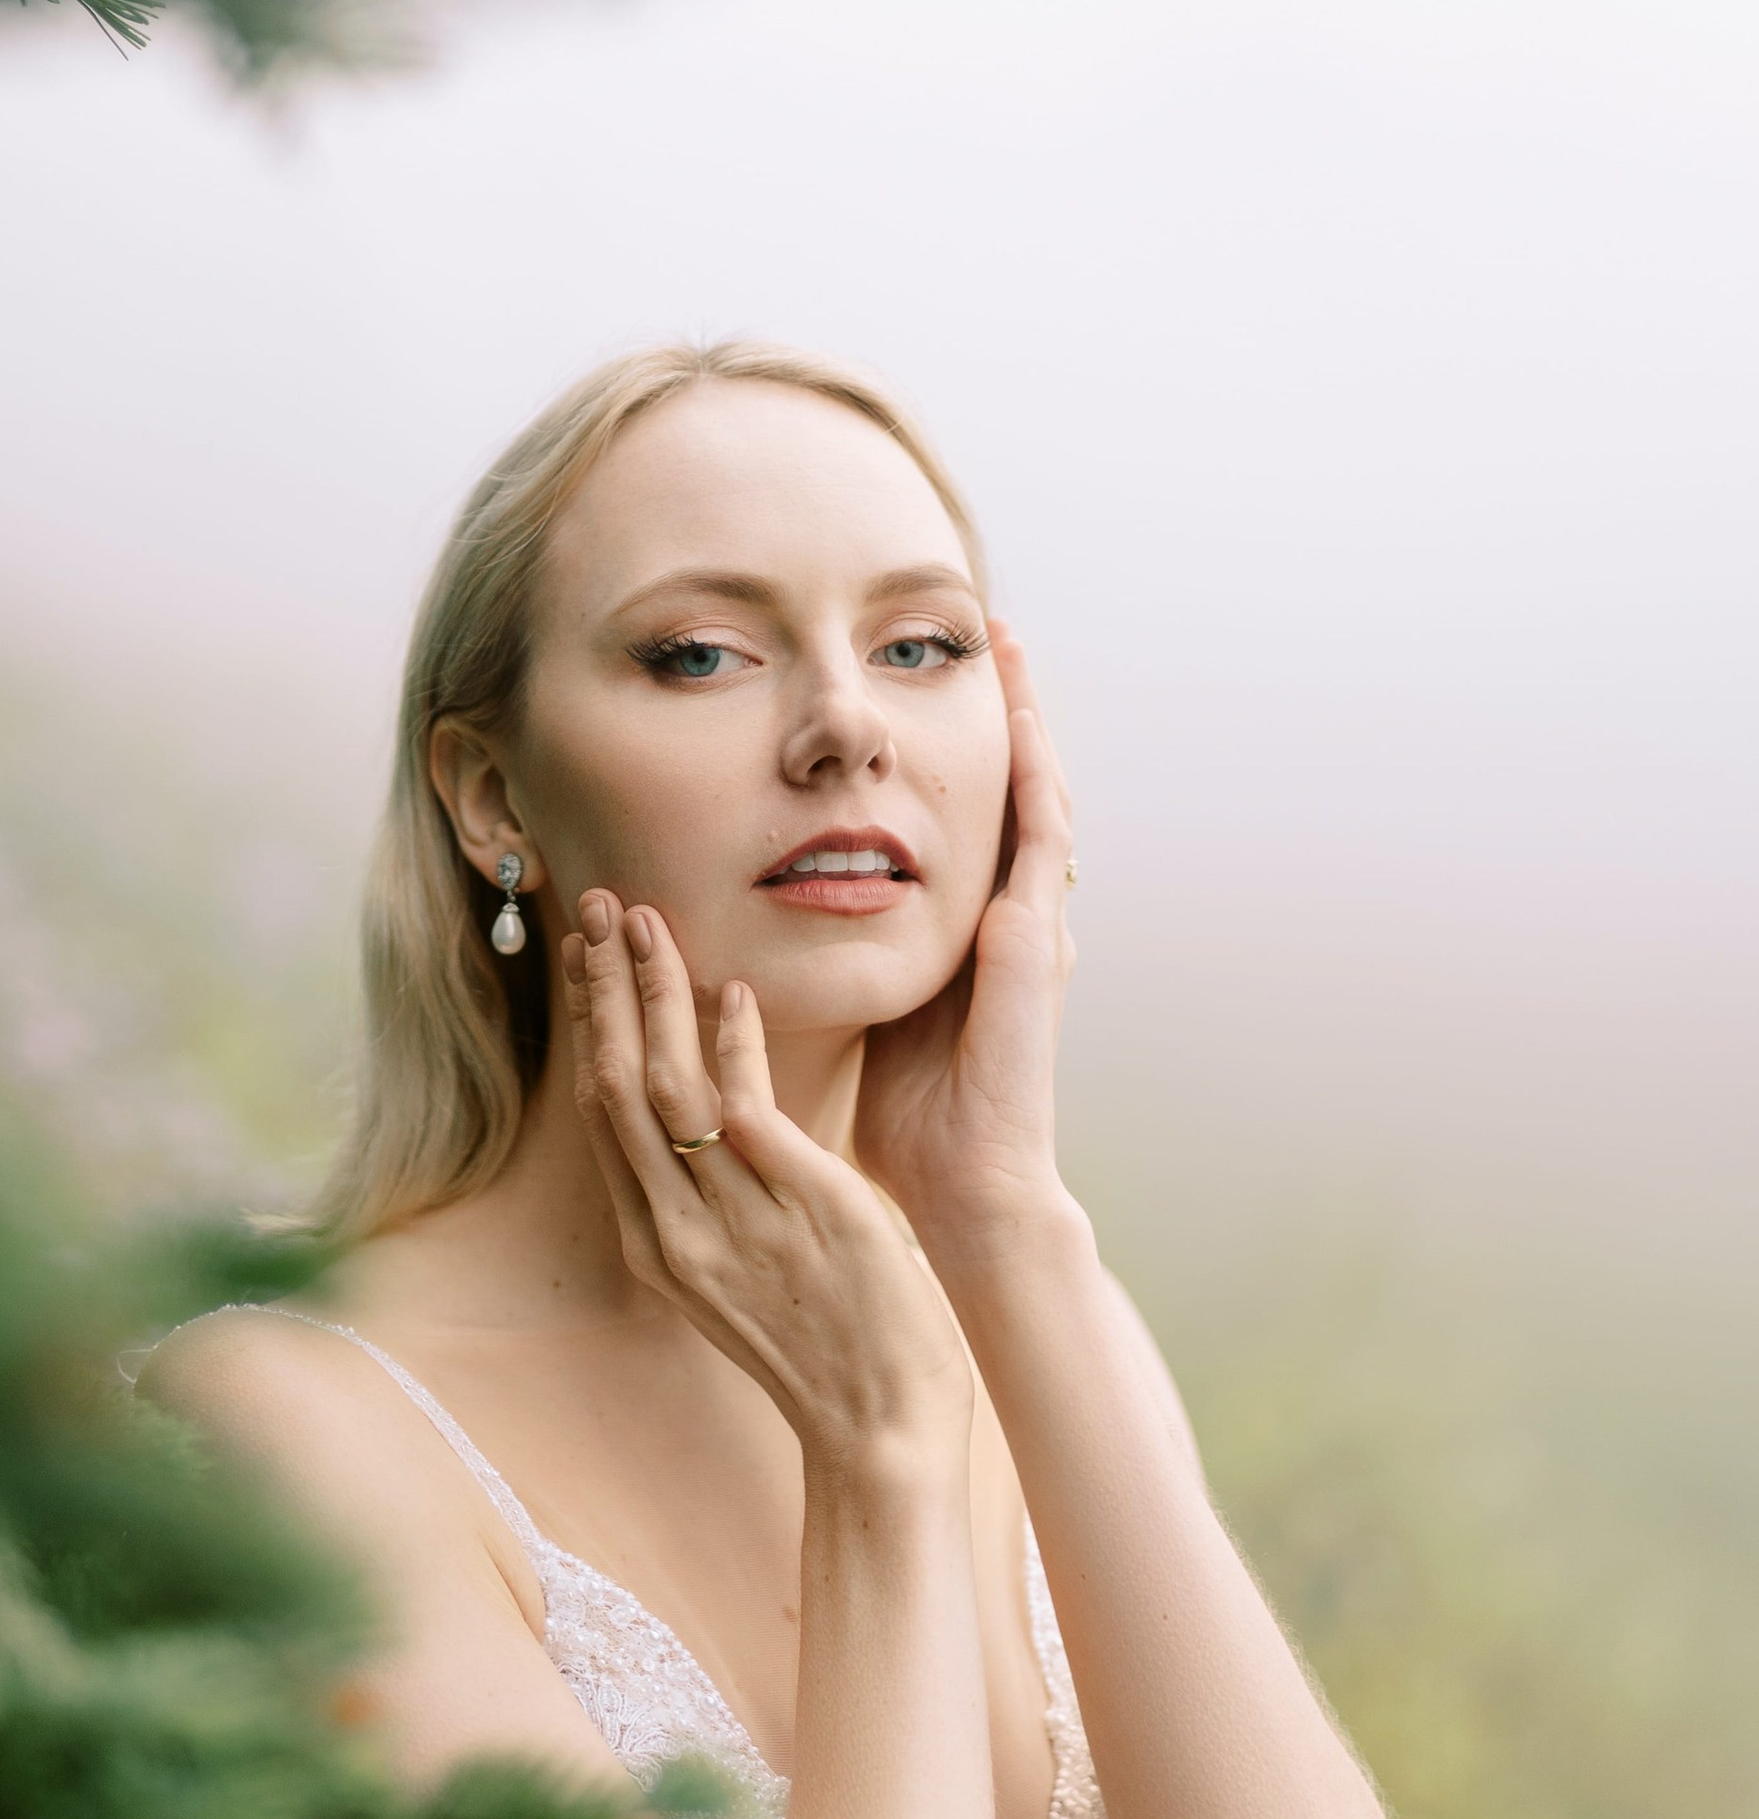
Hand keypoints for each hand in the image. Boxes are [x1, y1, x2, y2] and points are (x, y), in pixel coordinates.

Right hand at [566, 890, 971, 1484]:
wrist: (880, 1433)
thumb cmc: (828, 1357)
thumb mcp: (744, 1284)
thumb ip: (718, 1211)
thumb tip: (720, 1139)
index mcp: (656, 1248)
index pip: (603, 1117)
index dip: (590, 1029)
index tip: (585, 963)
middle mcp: (674, 1231)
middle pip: (612, 1085)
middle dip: (599, 990)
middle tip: (594, 910)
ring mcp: (730, 1219)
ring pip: (664, 1083)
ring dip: (649, 993)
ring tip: (644, 921)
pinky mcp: (798, 1204)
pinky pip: (744, 1105)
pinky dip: (732, 1042)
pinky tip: (733, 992)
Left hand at [852, 627, 1075, 1254]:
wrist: (962, 1185)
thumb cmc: (905, 1117)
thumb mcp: (867, 1008)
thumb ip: (846, 955)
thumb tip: (779, 913)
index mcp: (969, 933)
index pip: (965, 821)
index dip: (953, 753)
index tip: (923, 684)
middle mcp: (1009, 919)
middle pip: (1008, 791)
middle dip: (1001, 711)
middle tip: (985, 633)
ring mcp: (1031, 927)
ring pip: (1035, 797)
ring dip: (1024, 719)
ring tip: (1007, 645)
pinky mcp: (1034, 944)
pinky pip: (1040, 843)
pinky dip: (1035, 776)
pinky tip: (1022, 722)